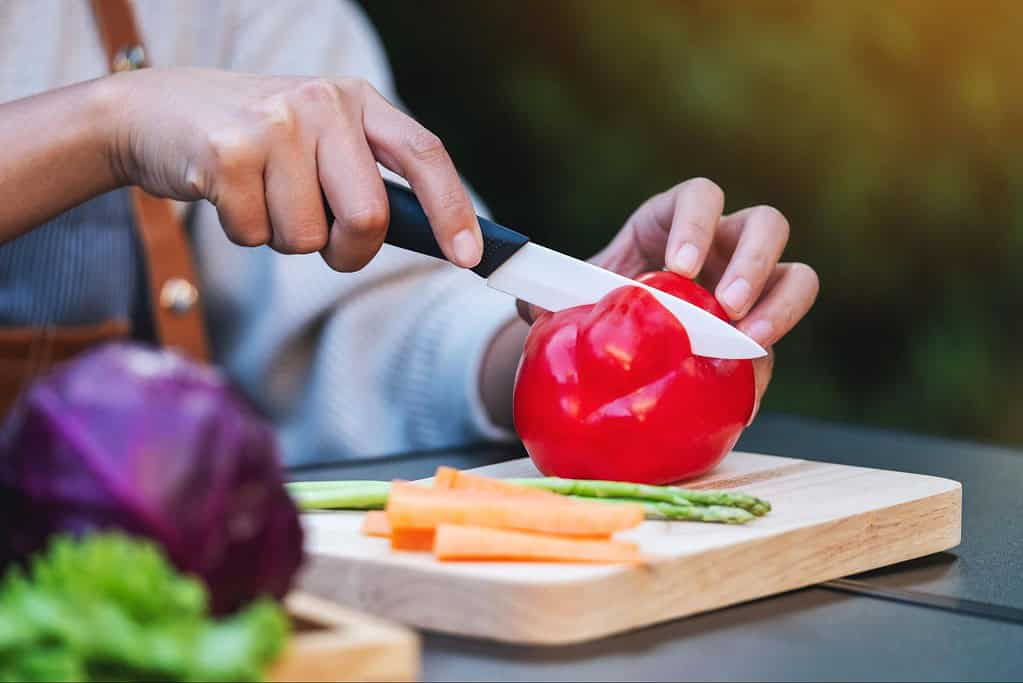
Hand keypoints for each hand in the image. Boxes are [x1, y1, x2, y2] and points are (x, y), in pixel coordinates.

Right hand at [105, 67, 482, 270]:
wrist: (154, 112)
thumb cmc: (254, 141)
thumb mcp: (318, 139)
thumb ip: (367, 177)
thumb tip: (434, 237)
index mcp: (356, 100)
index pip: (425, 153)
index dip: (453, 209)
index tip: (469, 257)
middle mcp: (321, 102)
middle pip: (368, 218)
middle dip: (347, 250)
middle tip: (320, 236)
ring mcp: (274, 123)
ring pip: (309, 237)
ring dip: (284, 236)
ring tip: (259, 193)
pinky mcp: (227, 152)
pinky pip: (257, 236)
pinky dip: (243, 232)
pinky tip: (227, 193)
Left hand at [520, 178, 818, 418]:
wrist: (613, 343)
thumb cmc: (595, 304)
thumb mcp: (570, 294)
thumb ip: (551, 293)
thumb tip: (528, 298)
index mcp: (674, 221)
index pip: (699, 198)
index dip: (697, 223)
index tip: (681, 265)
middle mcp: (724, 244)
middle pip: (765, 225)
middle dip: (753, 261)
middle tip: (727, 303)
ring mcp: (751, 286)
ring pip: (796, 275)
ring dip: (781, 304)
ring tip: (751, 340)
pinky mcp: (761, 330)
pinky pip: (780, 339)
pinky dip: (767, 364)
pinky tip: (744, 391)